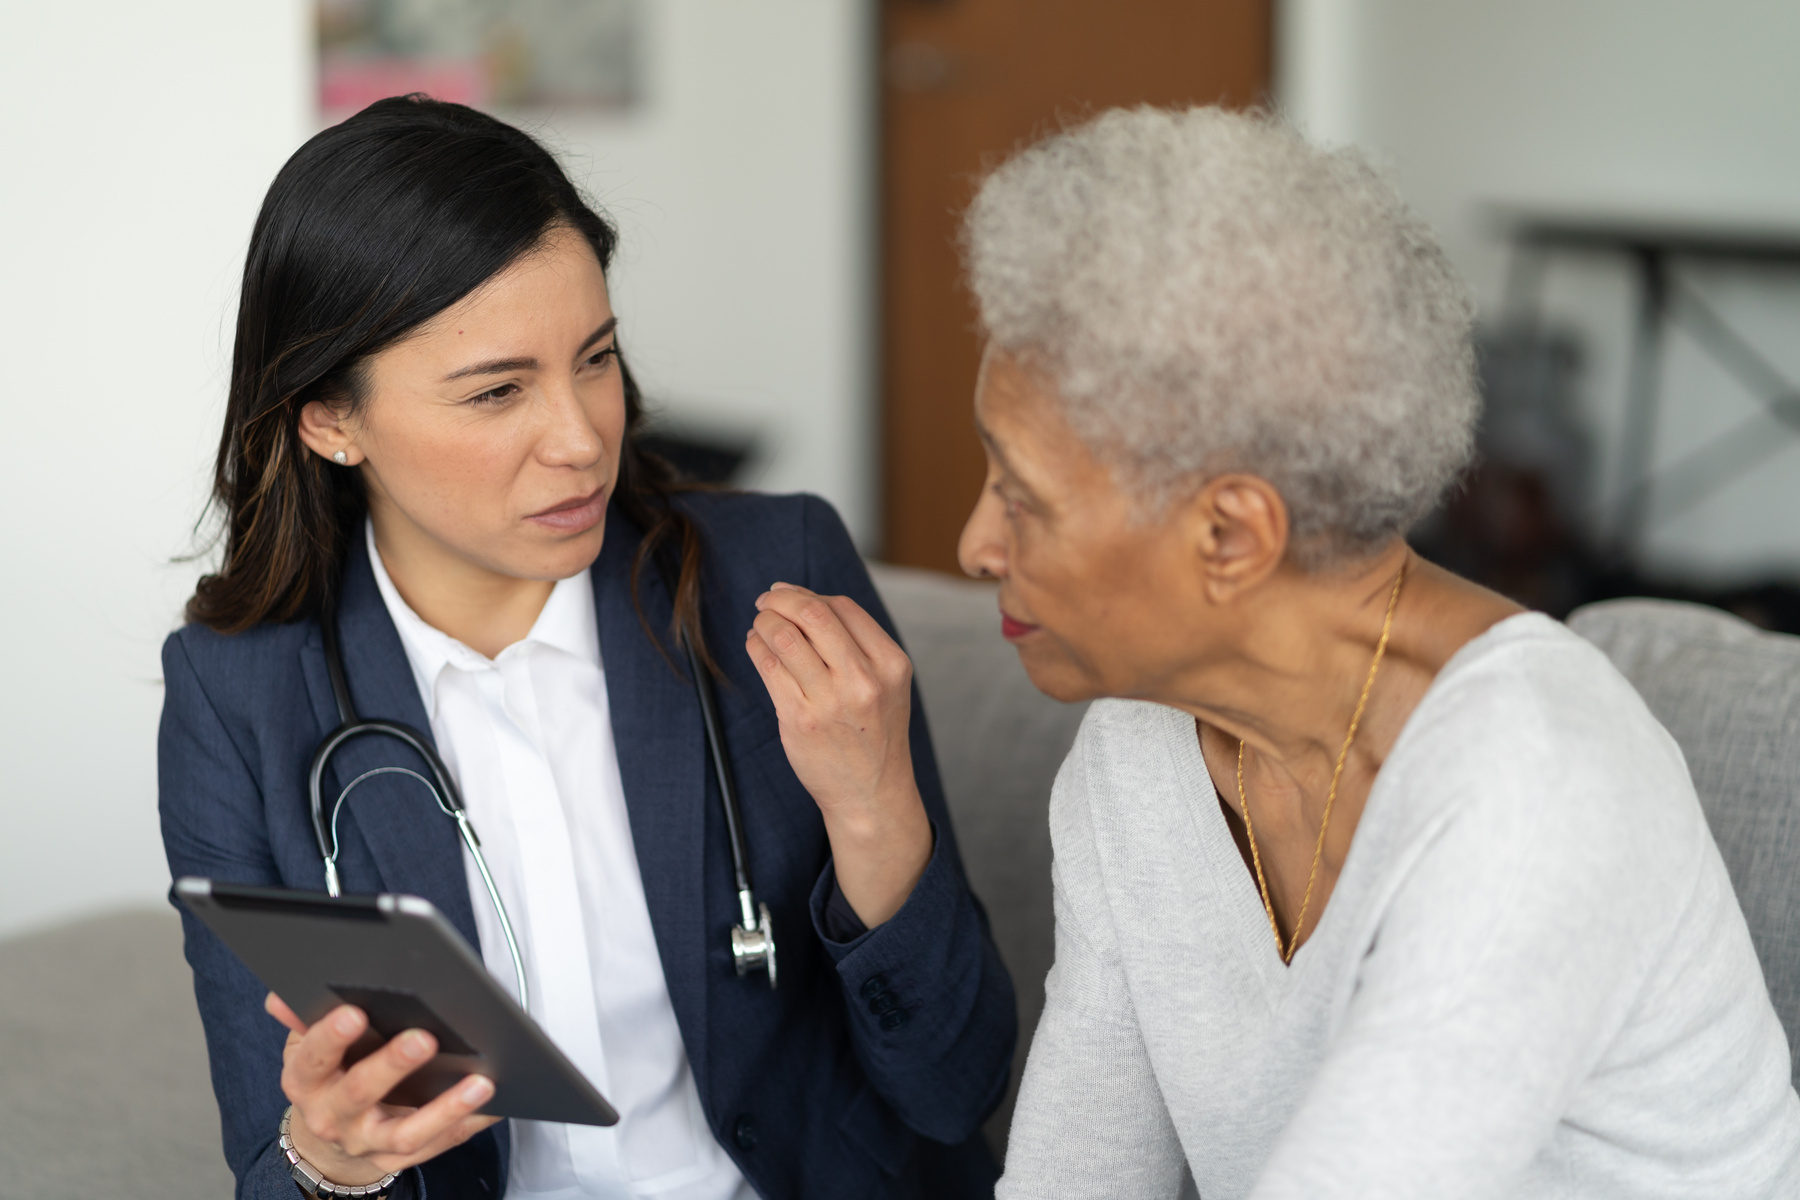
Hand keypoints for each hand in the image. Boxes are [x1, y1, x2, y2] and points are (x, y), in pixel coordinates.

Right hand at [266, 993, 499, 1186]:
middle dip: (392, 1065)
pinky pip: (439, 1144)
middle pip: (360, 1092)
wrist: (328, 1131)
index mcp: (305, 1080)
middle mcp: (332, 1116)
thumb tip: (283, 994)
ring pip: (406, 1132)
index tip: (354, 1012)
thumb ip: (304, 1016)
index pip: (313, 1058)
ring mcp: (367, 1142)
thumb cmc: (329, 1069)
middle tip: (424, 1038)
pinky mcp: (399, 1159)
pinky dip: (469, 1124)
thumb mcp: (307, 1043)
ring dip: (445, 1108)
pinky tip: (496, 1104)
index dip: (330, 1036)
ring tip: (481, 1082)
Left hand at [747, 583, 932, 925]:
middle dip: (781, 599)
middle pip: (813, 613)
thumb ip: (858, 645)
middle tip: (766, 600)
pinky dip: (756, 647)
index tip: (790, 594)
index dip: (809, 594)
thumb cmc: (874, 734)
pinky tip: (755, 645)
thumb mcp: (887, 684)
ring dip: (764, 622)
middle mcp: (864, 680)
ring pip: (785, 637)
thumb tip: (805, 601)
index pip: (843, 607)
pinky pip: (769, 667)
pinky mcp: (799, 720)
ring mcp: (830, 701)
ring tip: (760, 623)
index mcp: (891, 664)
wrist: (871, 793)